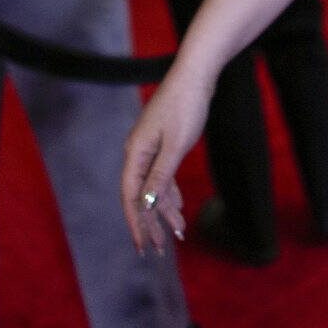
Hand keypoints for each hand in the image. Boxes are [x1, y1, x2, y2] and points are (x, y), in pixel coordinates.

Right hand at [121, 70, 206, 254]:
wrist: (196, 75)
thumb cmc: (186, 107)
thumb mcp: (175, 146)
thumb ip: (160, 176)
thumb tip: (147, 205)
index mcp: (135, 153)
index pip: (131, 196)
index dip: (136, 223)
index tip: (142, 246)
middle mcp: (138, 153)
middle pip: (141, 196)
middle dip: (151, 224)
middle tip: (160, 251)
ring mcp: (150, 149)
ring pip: (154, 188)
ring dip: (165, 211)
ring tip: (178, 235)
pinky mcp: (163, 145)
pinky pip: (163, 176)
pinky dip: (171, 194)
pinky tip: (179, 210)